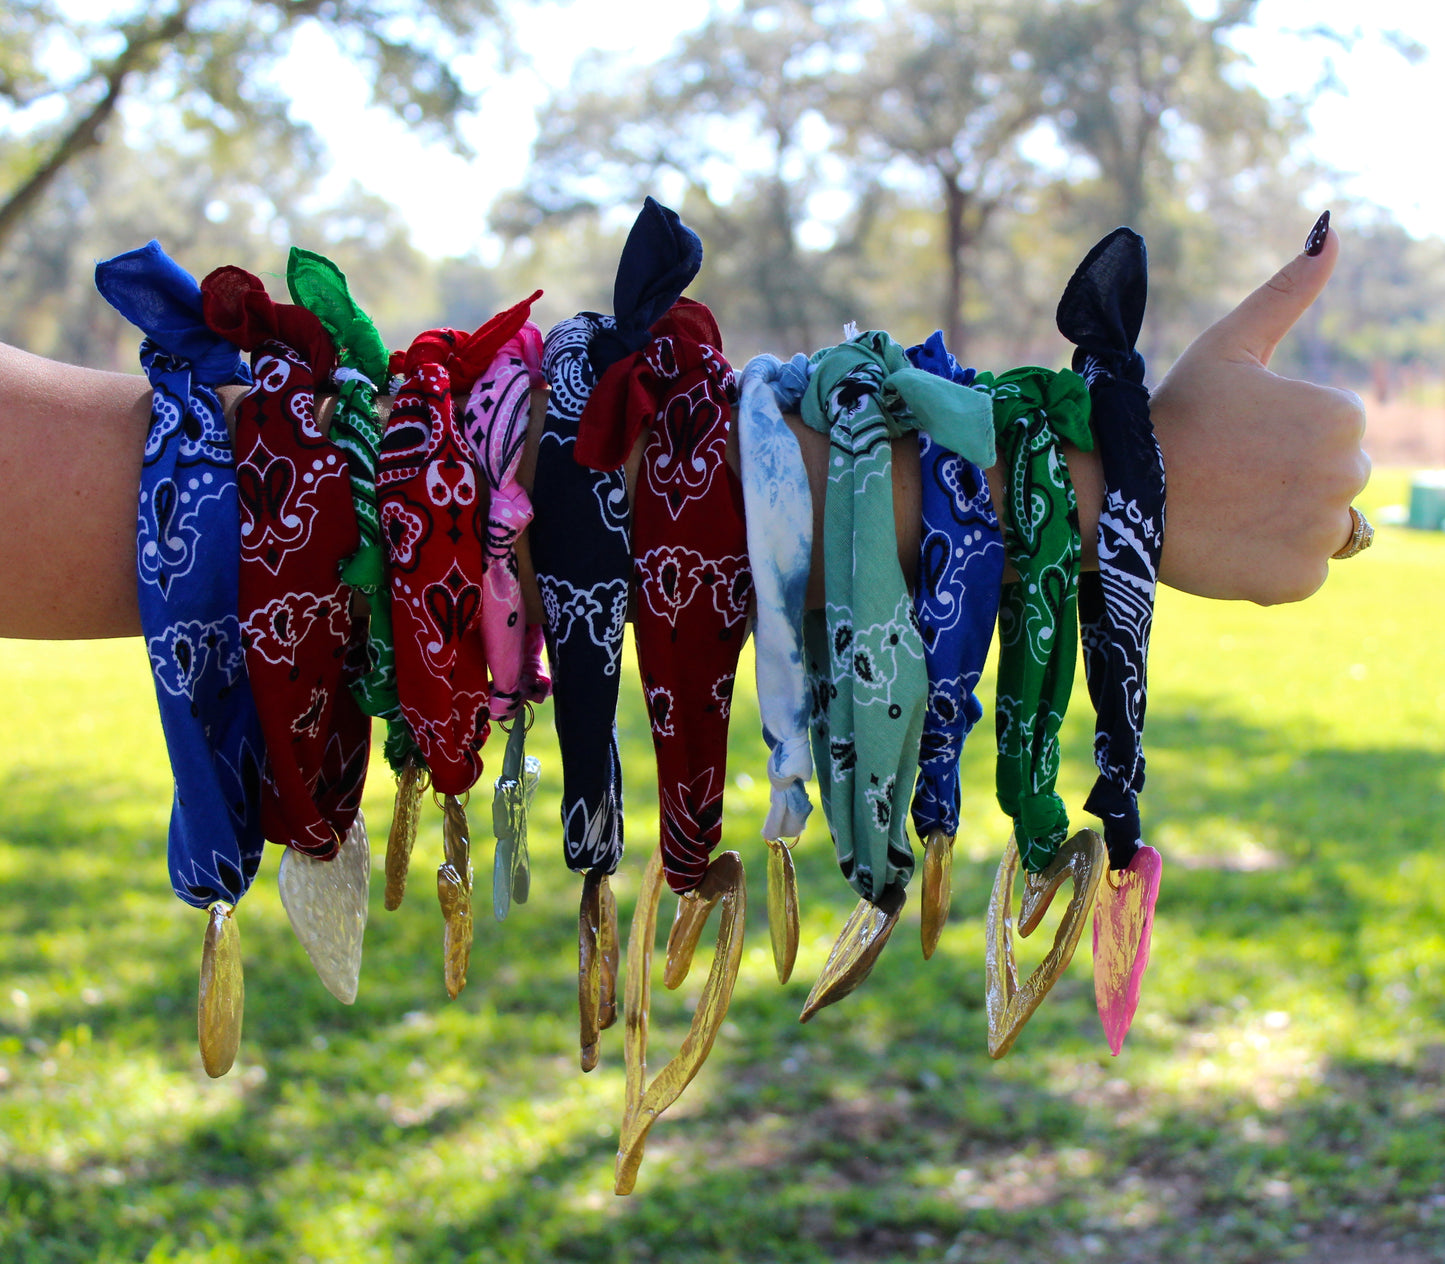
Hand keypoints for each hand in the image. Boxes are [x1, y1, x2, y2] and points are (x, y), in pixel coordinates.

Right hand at [1153, 218, 1369, 603]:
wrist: (1118, 497)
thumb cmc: (1171, 416)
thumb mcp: (1228, 346)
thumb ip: (1287, 293)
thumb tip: (1332, 231)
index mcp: (1340, 415)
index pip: (1332, 431)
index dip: (1280, 435)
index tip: (1234, 439)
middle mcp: (1348, 474)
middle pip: (1333, 480)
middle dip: (1289, 478)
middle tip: (1227, 475)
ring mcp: (1323, 533)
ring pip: (1319, 527)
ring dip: (1282, 521)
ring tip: (1226, 508)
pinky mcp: (1299, 581)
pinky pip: (1299, 572)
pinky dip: (1269, 564)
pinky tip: (1228, 543)